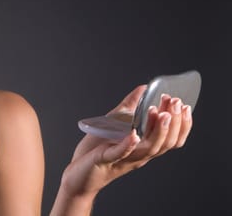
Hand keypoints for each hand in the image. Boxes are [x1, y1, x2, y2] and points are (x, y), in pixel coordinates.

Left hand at [61, 85, 192, 197]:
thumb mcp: (116, 124)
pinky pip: (120, 153)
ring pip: (148, 149)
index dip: (182, 124)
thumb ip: (131, 107)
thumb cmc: (97, 149)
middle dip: (173, 122)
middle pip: (165, 143)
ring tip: (161, 113)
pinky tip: (134, 134)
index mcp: (143, 148)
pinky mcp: (105, 159)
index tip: (184, 105)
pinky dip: (128, 144)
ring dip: (156, 130)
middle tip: (174, 102)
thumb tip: (144, 88)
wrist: (77, 173)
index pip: (171, 139)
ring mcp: (124, 159)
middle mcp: (138, 156)